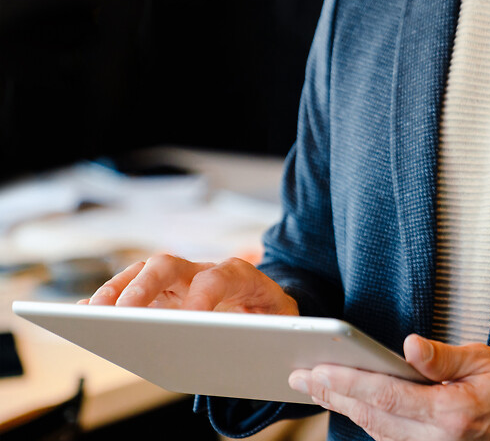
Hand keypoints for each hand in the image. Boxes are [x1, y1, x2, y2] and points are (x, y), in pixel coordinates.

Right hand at [82, 254, 298, 314]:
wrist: (269, 303)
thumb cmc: (272, 314)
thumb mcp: (282, 322)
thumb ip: (271, 330)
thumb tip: (253, 346)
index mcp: (239, 276)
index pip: (218, 277)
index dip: (201, 295)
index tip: (187, 319)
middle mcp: (203, 272)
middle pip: (169, 265)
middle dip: (144, 285)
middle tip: (123, 312)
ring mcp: (178, 281)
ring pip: (143, 273)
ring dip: (117, 291)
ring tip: (94, 313)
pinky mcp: (161, 294)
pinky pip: (131, 290)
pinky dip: (109, 299)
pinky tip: (86, 313)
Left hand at [289, 334, 489, 440]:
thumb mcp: (486, 360)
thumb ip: (443, 357)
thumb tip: (409, 345)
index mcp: (451, 414)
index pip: (387, 396)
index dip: (348, 382)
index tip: (317, 369)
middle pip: (372, 417)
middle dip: (333, 395)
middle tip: (299, 375)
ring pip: (375, 431)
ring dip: (343, 408)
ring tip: (315, 385)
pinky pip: (388, 438)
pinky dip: (365, 418)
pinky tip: (348, 402)